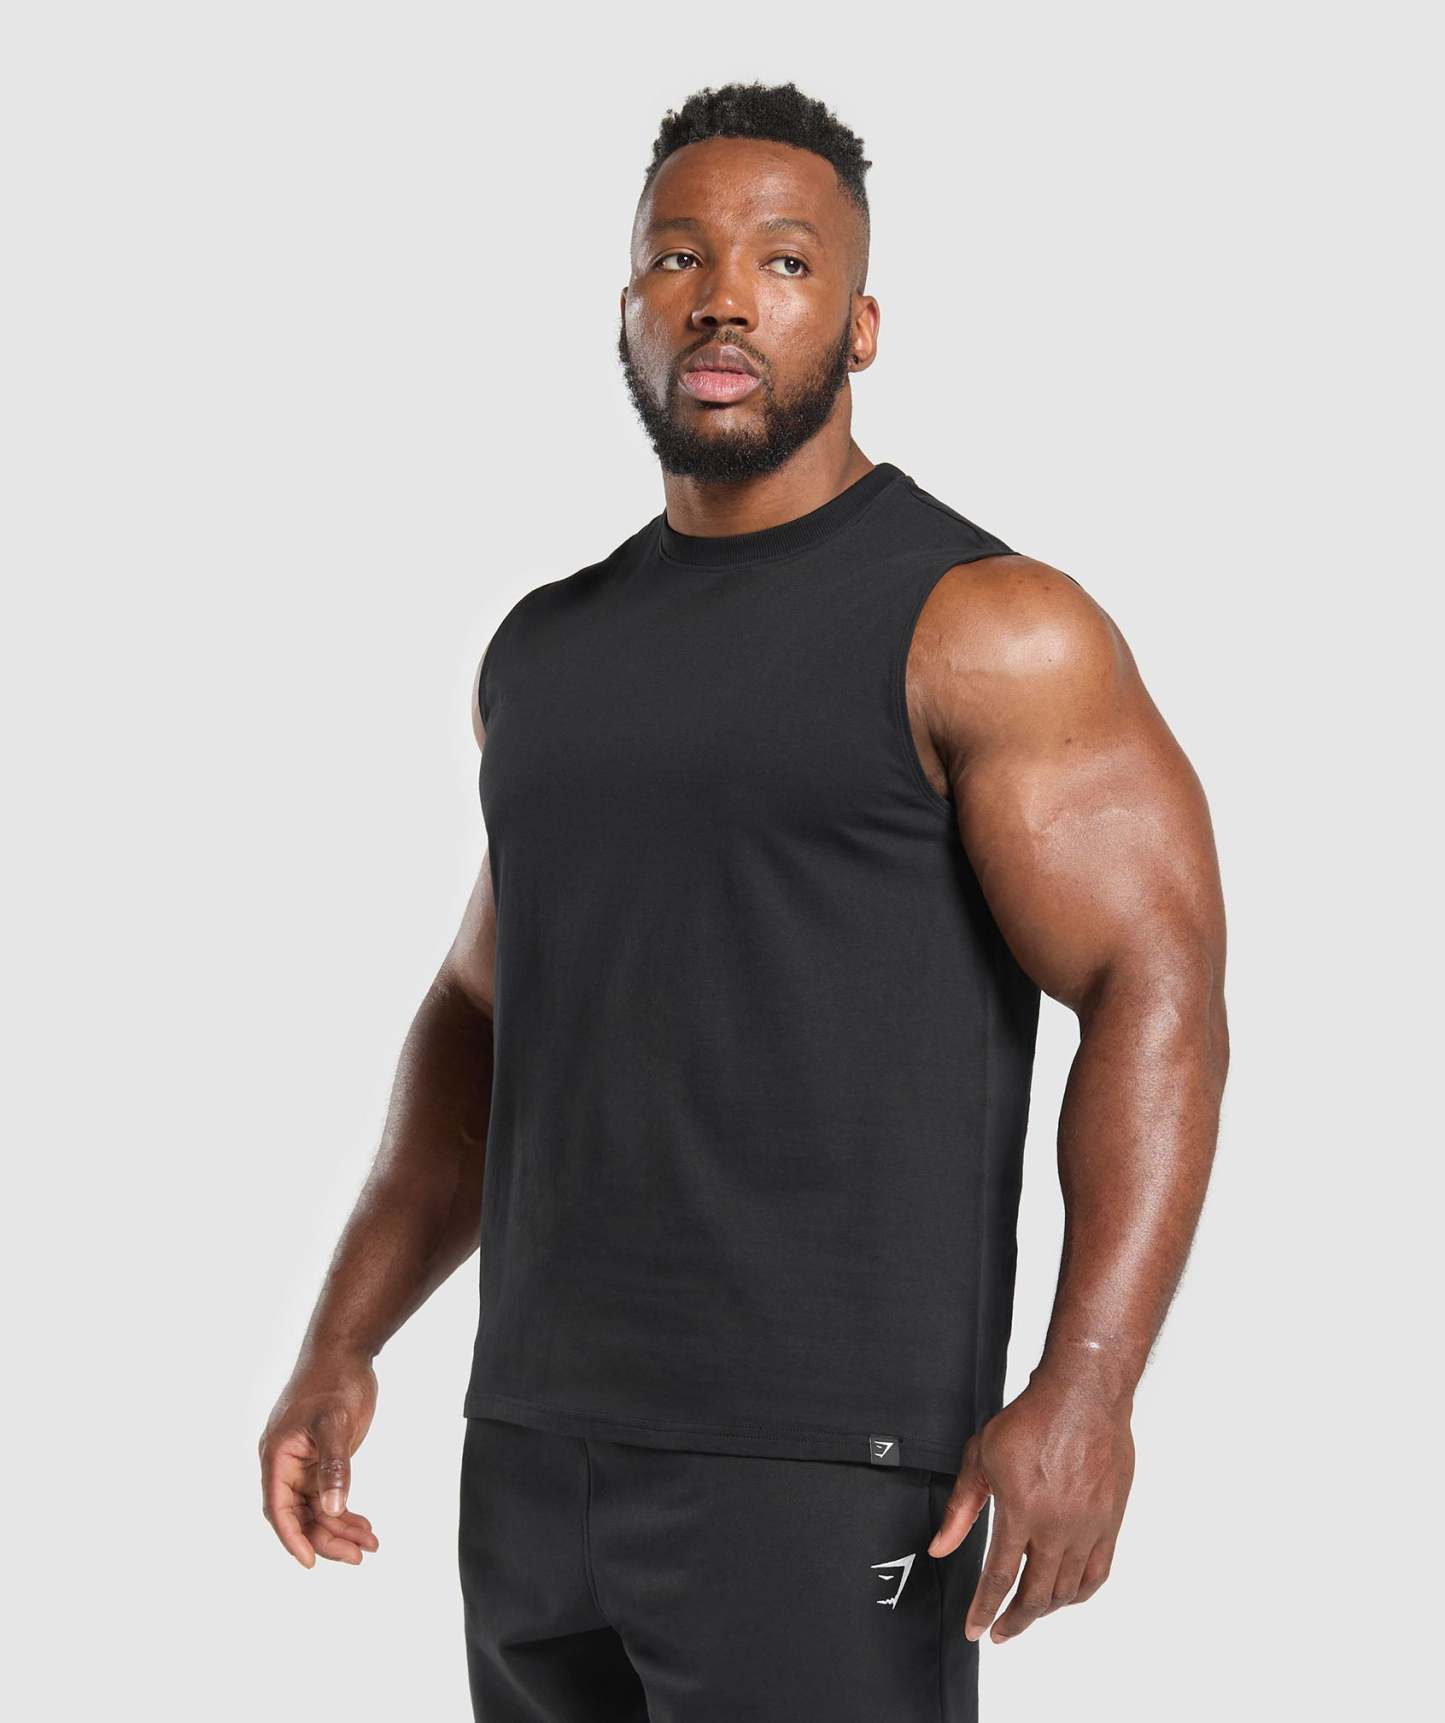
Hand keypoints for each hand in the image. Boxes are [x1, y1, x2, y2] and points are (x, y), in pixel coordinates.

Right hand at [258, 1356, 380, 1568]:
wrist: (345, 1353)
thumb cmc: (334, 1381)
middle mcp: (285, 1465)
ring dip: (340, 1528)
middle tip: (358, 1556)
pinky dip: (345, 1511)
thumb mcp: (335, 1422)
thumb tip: (334, 1508)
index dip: (293, 1536)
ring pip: (316, 1509)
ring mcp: (303, 1464)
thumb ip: (334, 1467)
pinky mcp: (320, 1460)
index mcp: (277, 1456)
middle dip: (326, 1538)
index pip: (278, 1507)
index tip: (310, 1561)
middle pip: (300, 1514)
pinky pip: (328, 1495)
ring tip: (370, 1544)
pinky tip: (364, 1525)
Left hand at [926, 1373, 1134, 1642]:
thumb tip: (940, 1548)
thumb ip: (960, 1507)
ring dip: (1043, 1611)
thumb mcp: (980, 1456)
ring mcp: (1088, 1528)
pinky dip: (1078, 1595)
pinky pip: (1097, 1575)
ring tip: (1026, 1614)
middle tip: (999, 1633)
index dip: (984, 1610)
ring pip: (1066, 1591)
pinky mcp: (1110, 1523)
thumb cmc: (1031, 1420)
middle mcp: (1057, 1528)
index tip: (975, 1630)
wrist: (1083, 1396)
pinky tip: (1064, 1597)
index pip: (998, 1578)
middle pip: (1035, 1596)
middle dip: (1014, 1621)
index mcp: (1021, 1512)